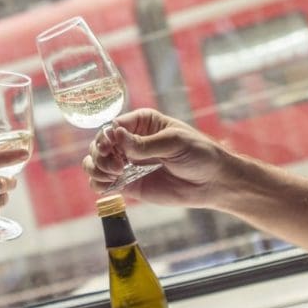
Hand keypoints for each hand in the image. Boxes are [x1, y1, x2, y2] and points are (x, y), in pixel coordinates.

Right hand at [83, 109, 228, 206]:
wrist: (212, 182)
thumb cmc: (198, 154)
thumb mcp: (173, 143)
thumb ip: (144, 143)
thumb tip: (115, 135)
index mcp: (141, 123)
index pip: (112, 125)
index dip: (105, 136)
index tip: (109, 147)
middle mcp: (130, 141)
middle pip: (99, 143)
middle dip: (100, 154)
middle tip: (117, 166)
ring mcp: (127, 163)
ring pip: (95, 162)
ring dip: (96, 167)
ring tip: (114, 174)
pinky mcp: (128, 184)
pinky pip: (102, 182)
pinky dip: (98, 183)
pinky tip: (108, 184)